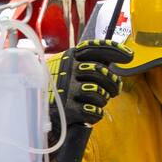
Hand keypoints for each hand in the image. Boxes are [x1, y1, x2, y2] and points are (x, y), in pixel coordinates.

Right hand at [49, 39, 132, 161]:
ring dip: (103, 100)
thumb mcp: (67, 69)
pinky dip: (96, 113)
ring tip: (98, 102)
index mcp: (69, 57)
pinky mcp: (67, 109)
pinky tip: (92, 113)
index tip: (129, 56)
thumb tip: (113, 62)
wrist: (32, 110)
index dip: (115, 50)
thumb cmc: (54, 89)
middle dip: (113, 82)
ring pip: (99, 92)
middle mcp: (68, 70)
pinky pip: (93, 111)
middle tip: (115, 90)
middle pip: (101, 71)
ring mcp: (67, 90)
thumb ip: (88, 64)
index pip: (95, 48)